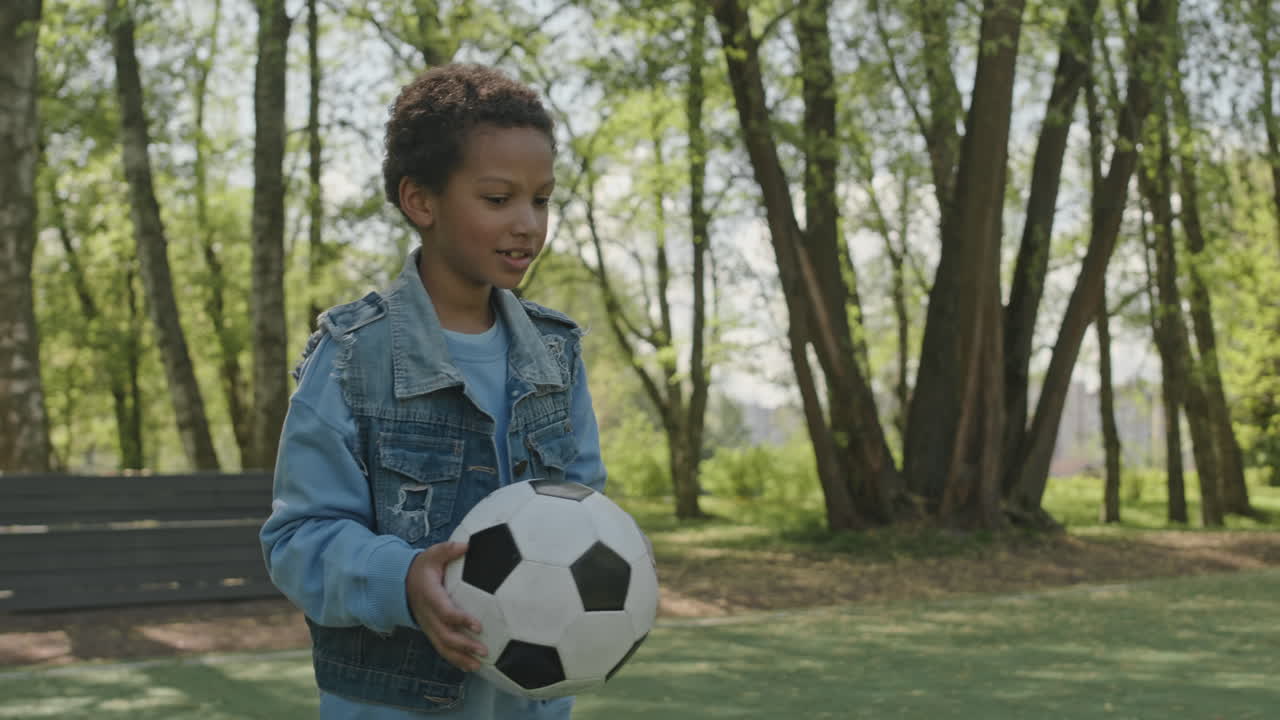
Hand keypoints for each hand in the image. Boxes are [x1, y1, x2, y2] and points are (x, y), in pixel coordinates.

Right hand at [405, 541, 486, 670]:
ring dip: (460, 657)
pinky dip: (455, 660)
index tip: (478, 624)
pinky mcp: (431, 632)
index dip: (461, 619)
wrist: (401, 584)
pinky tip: (470, 667)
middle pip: (445, 635)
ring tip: (479, 665)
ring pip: (443, 646)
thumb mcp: (432, 555)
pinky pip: (442, 649)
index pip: (445, 611)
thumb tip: (467, 545)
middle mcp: (428, 615)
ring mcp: (428, 626)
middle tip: (484, 650)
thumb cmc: (424, 567)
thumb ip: (448, 549)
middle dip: (464, 645)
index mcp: (430, 596)